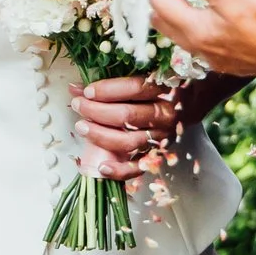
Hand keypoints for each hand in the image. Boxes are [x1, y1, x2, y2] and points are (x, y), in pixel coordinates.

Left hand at [71, 76, 185, 182]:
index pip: (136, 88)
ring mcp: (161, 138)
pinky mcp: (155, 157)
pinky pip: (137, 168)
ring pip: (129, 141)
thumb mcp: (134, 84)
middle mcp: (165, 115)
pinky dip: (119, 170)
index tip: (87, 91)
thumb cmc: (150, 95)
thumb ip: (107, 85)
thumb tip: (75, 87)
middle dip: (97, 110)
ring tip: (81, 127)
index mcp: (163, 91)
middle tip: (79, 105)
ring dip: (100, 135)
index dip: (108, 89)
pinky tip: (102, 167)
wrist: (181, 110)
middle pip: (128, 115)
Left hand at [146, 0, 255, 79]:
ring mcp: (220, 59)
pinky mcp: (237, 63)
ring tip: (178, 0)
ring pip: (185, 37)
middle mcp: (202, 50)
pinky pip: (206, 45)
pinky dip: (197, 30)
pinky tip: (208, 22)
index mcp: (196, 30)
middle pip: (167, 25)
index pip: (161, 3)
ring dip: (176, 18)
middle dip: (158, 4)